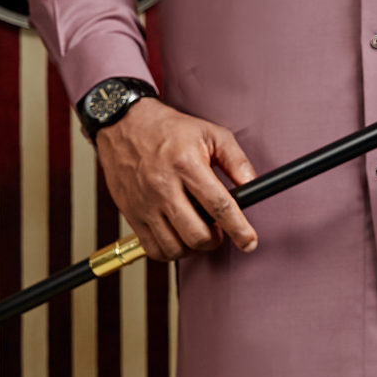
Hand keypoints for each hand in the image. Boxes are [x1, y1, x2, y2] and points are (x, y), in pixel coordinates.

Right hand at [94, 100, 258, 262]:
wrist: (123, 124)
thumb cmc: (168, 129)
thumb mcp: (210, 133)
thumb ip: (236, 160)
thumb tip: (253, 186)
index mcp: (186, 165)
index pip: (219, 206)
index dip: (239, 229)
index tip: (249, 242)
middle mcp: (163, 187)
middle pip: (197, 235)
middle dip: (215, 240)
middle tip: (218, 229)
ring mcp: (145, 204)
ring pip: (175, 248)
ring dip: (193, 247)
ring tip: (197, 230)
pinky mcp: (131, 214)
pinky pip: (153, 250)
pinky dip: (170, 252)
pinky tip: (178, 236)